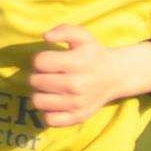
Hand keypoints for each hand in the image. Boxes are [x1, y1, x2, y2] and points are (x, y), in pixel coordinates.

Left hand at [29, 26, 150, 126]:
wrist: (115, 76)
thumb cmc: (93, 55)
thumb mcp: (82, 36)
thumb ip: (64, 30)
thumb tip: (45, 36)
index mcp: (76, 62)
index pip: (39, 62)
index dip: (40, 59)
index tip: (49, 60)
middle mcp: (76, 84)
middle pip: (35, 81)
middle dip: (38, 75)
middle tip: (50, 74)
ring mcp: (76, 103)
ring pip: (38, 101)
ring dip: (40, 93)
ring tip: (50, 88)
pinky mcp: (77, 117)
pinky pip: (49, 119)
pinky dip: (48, 111)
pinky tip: (55, 102)